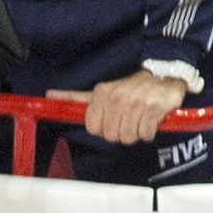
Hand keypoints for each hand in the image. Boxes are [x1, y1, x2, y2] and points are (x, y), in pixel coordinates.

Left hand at [47, 69, 189, 144]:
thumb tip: (49, 95)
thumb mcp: (102, 90)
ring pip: (129, 137)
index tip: (109, 122)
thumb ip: (77, 97)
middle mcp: (117, 97)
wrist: (163, 75)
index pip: (92, 128)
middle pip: (111, 136)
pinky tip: (150, 121)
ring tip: (139, 120)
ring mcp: (136, 103)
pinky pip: (146, 134)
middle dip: (120, 134)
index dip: (101, 130)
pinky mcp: (154, 109)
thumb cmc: (130, 88)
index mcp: (101, 93)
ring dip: (136, 134)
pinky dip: (149, 133)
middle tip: (128, 122)